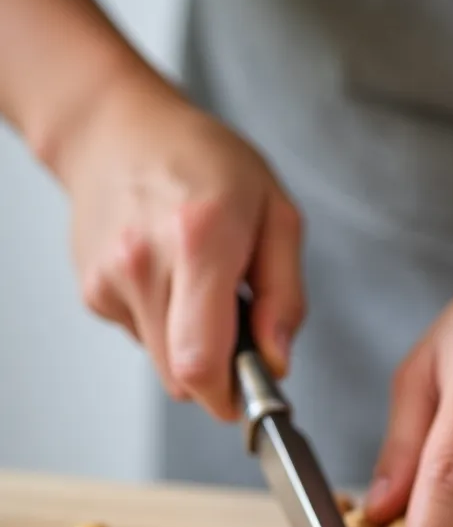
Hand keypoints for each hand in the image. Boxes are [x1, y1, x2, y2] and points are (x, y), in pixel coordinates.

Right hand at [63, 68, 304, 419]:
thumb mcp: (276, 213)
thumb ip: (287, 294)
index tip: (249, 392)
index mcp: (200, 240)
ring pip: (162, 363)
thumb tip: (277, 360)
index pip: (200, 362)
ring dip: (189, 344)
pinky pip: (141, 336)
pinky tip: (166, 275)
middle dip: (218, 371)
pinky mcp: (92, 292)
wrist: (118, 131)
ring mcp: (110, 278)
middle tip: (237, 323)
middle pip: (181, 377)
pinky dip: (163, 321)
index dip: (228, 395)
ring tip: (199, 284)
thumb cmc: (204, 162)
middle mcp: (145, 263)